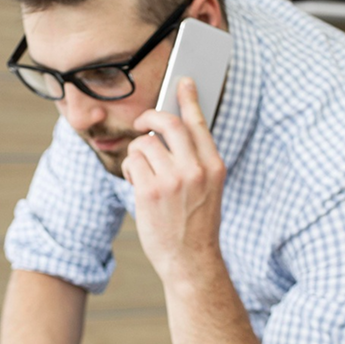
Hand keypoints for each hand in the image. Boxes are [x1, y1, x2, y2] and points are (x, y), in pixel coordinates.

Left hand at [121, 77, 225, 284]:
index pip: (199, 124)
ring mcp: (173, 180)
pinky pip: (132, 162)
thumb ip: (196, 161)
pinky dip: (130, 169)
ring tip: (142, 170)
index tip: (183, 82)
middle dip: (151, 116)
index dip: (189, 99)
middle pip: (169, 123)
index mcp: (214, 166)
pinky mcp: (150, 191)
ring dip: (138, 152)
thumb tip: (171, 130)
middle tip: (143, 121)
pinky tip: (137, 183)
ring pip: (144, 142)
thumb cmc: (196, 225)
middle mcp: (196, 169)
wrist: (191, 261)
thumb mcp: (208, 189)